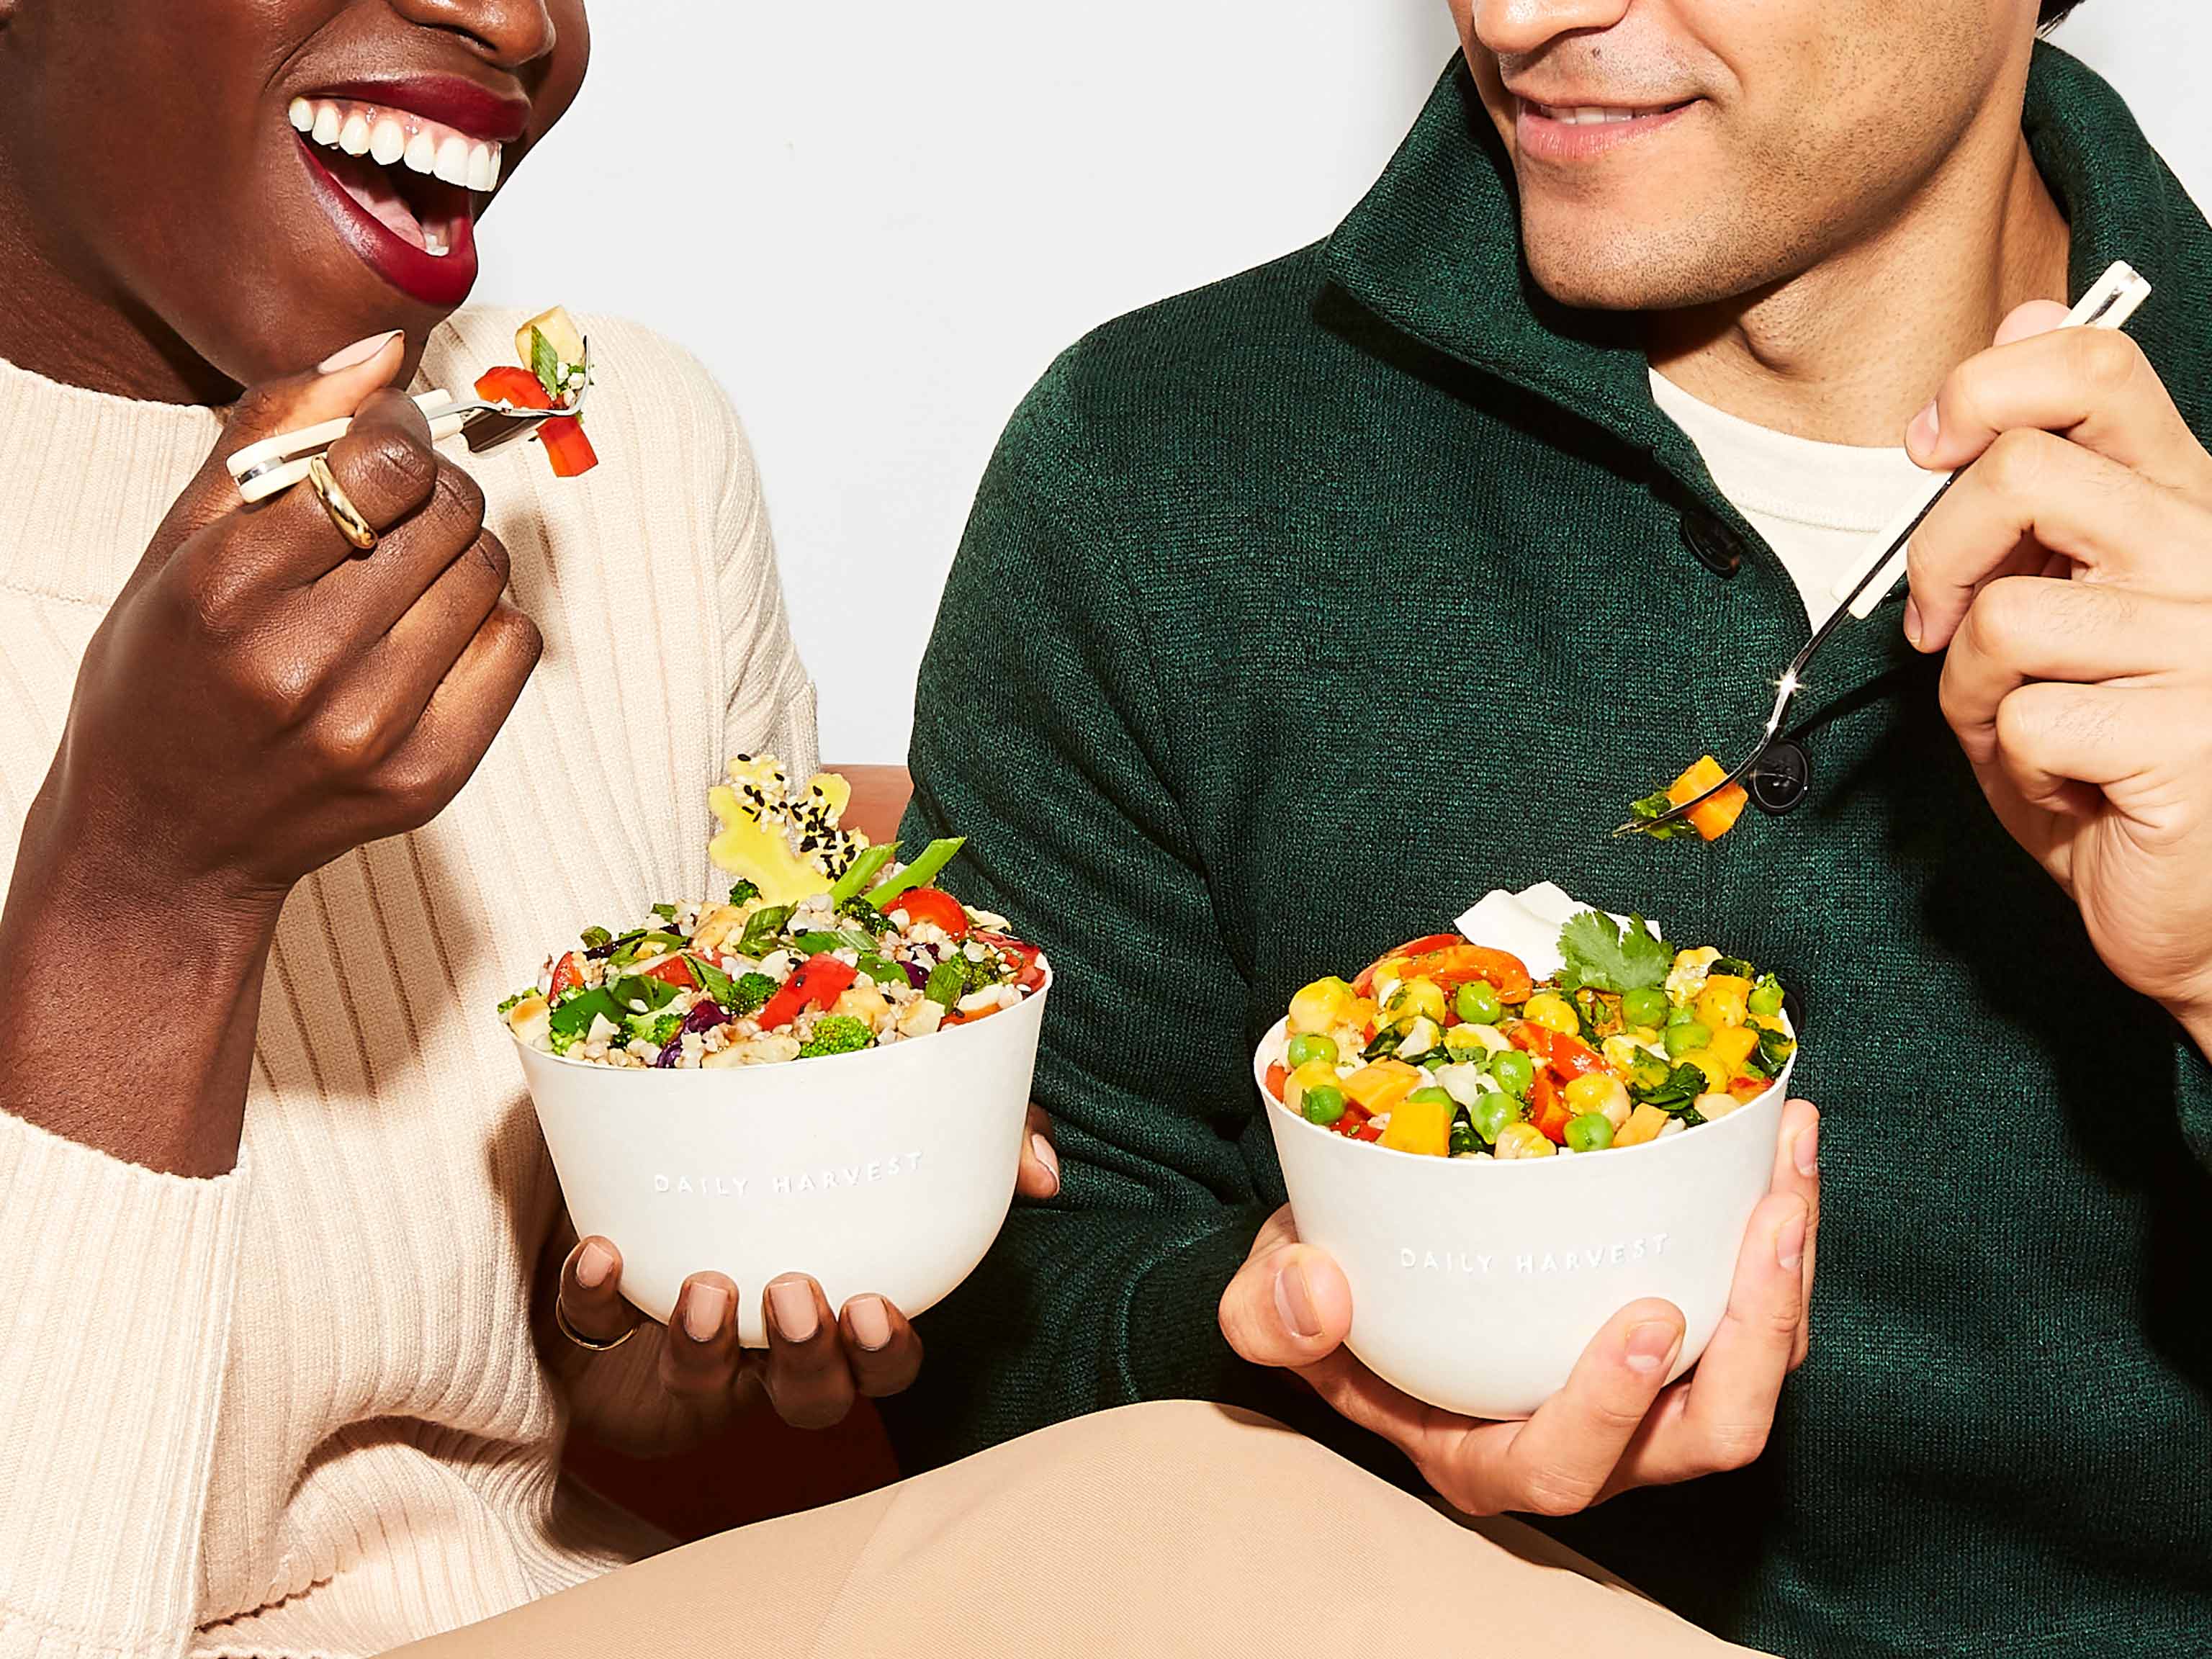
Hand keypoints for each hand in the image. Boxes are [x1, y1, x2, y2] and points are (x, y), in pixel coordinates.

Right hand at [57, 333, 539, 907]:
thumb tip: (384, 351)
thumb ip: (275, 433)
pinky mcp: (429, 779)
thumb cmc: (165, 676)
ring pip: (490, 575)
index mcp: (225, 593)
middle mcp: (302, 667)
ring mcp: (373, 732)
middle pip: (452, 514)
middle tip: (394, 507)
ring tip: (401, 573)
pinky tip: (426, 633)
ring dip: (460, 553)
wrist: (165, 843)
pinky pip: (516, 647)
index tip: (383, 439)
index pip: (382, 464)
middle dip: (433, 489)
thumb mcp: (179, 544)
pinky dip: (485, 621)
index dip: (398, 433)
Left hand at [552, 1104, 1060, 1430]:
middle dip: (808, 1359)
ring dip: (707, 1348)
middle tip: (796, 1292)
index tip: (876, 1305)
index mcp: (844, 1306)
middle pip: (808, 1396)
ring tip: (709, 1289)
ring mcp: (691, 1338)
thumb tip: (1041, 1172)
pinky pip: (592, 1329)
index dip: (882, 1352)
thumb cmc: (813, 1139)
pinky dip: (593, 1297)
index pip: (883, 1363)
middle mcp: (773, 1340)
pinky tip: (599, 1251)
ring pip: (703, 1382)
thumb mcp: (910, 1121)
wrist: (671, 1118)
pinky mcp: (606, 1322)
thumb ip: (991, 1137)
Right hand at [1219, 1100, 1818, 1515]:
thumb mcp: (1269, 1302)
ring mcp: (1646, 1394)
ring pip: (1756, 1372)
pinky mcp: (1683, 1334)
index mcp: (1487, 1455)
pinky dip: (1776, 1233)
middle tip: (1769, 1219)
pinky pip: (1757, 1310)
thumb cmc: (1325, 1295)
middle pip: (1708, 1435)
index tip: (1647, 1316)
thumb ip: (1271, 1314)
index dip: (1615, 1408)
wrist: (1362, 1265)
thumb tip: (1320, 1292)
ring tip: (1790, 1164)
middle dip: (1758, 1334)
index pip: (1563, 1464)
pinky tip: (1775, 1146)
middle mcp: (1586, 1441)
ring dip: (1788, 1273)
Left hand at [1906, 307, 2211, 1037]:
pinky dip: (2014, 765)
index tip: (1930, 443)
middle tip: (1942, 626)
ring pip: (2007, 613)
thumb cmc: (2116, 768)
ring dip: (1978, 690)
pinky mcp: (2190, 735)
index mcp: (2187, 511)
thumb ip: (2035, 495)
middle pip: (2023, 472)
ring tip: (2034, 731)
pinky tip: (2074, 788)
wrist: (2201, 912)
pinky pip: (2026, 717)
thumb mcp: (2060, 614)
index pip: (2099, 372)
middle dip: (1938, 555)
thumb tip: (2012, 325)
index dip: (1989, 384)